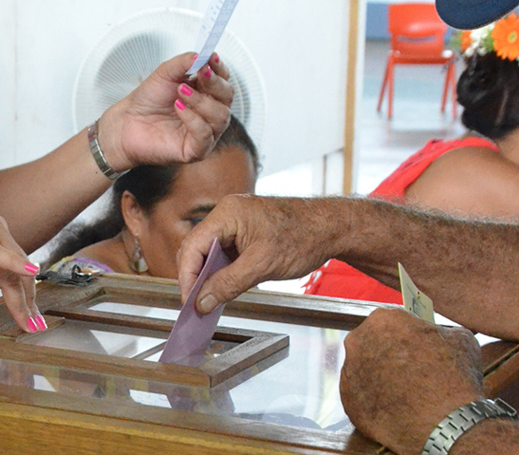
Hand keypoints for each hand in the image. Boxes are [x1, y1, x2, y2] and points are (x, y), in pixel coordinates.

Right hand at [0, 186, 40, 333]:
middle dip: (30, 299)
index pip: (17, 262)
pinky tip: (31, 272)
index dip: (25, 287)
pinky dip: (15, 264)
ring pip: (12, 271)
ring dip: (23, 301)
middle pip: (20, 269)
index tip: (30, 308)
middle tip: (36, 323)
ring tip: (30, 322)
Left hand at [99, 52, 232, 170]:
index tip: (211, 58)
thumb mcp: (165, 73)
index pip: (224, 80)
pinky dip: (193, 119)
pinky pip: (205, 134)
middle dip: (215, 83)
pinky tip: (178, 108)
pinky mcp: (196, 150)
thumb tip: (204, 54)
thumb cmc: (147, 101)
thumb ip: (185, 62)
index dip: (220, 69)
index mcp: (205, 93)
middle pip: (228, 97)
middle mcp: (209, 113)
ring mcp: (205, 132)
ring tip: (179, 92)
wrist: (127, 122)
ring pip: (221, 116)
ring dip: (201, 101)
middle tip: (199, 73)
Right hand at [177, 195, 336, 312]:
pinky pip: (224, 252)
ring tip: (208, 301)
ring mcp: (236, 222)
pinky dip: (221, 271)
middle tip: (196, 305)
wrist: (331, 228)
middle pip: (197, 248)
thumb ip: (228, 284)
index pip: (193, 245)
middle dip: (195, 277)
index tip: (189, 301)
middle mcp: (227, 214)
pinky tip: (222, 288)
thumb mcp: (262, 266)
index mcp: (228, 213)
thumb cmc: (303, 237)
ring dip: (208, 276)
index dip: (187, 276)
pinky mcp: (245, 232)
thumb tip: (202, 301)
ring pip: (210, 252)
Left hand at [340, 308, 483, 454]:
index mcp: (383, 319)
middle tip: (408, 369)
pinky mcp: (347, 400)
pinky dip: (374, 400)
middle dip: (388, 353)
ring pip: (364, 370)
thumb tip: (437, 335)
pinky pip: (360, 396)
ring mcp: (349, 371)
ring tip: (402, 391)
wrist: (445, 422)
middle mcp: (358, 340)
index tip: (414, 346)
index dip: (405, 334)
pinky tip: (393, 407)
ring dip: (378, 377)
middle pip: (372, 344)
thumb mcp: (460, 339)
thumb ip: (439, 331)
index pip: (391, 322)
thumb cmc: (454, 377)